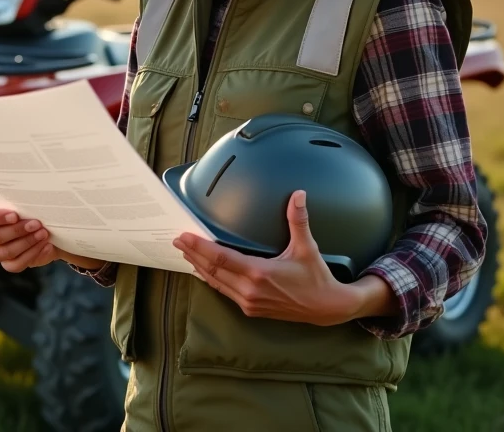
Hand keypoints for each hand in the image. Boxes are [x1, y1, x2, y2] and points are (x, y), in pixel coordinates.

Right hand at [0, 204, 56, 272]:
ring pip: (5, 252)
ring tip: (43, 233)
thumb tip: (26, 204)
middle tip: (36, 224)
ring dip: (26, 242)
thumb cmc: (30, 211)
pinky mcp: (8, 264)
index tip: (15, 216)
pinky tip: (45, 245)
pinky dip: (33, 254)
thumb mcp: (24, 204)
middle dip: (16, 231)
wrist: (46, 228)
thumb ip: (19, 204)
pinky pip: (16, 264)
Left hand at [173, 190, 360, 325]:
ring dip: (199, 267)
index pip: (220, 258)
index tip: (183, 237)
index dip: (199, 247)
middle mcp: (249, 290)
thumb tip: (298, 195)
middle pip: (212, 270)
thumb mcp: (307, 247)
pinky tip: (204, 272)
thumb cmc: (316, 278)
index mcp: (259, 274)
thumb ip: (298, 220)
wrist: (326, 308)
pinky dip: (212, 280)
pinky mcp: (251, 309)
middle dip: (193, 255)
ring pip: (216, 283)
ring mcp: (249, 302)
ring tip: (185, 253)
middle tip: (177, 241)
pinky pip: (225, 292)